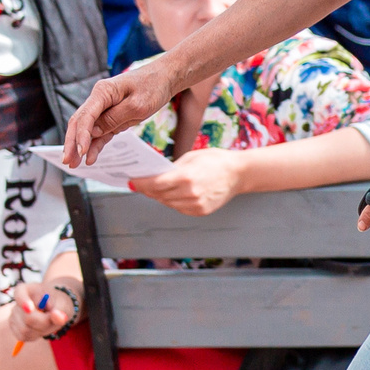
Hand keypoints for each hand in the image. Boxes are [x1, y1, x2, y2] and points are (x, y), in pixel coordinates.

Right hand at [6, 280, 77, 343]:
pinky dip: (34, 335)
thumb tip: (58, 317)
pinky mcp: (13, 327)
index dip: (23, 302)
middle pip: (27, 318)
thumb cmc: (57, 303)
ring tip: (47, 322)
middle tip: (54, 318)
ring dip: (40, 330)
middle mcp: (17, 302)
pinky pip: (23, 336)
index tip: (30, 308)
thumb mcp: (62, 305)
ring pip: (25, 330)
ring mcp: (13, 315)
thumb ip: (60, 311)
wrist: (54, 307)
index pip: (19, 294)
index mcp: (25, 289)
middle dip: (44, 322)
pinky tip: (40, 328)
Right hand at [64, 58, 180, 165]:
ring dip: (79, 147)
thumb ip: (115, 118)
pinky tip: (90, 158)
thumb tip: (94, 131)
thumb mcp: (137, 105)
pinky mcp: (112, 117)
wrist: (164, 78)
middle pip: (79, 122)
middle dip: (72, 143)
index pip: (86, 116)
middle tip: (68, 161)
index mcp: (103, 92)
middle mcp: (99, 99)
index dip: (81, 135)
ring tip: (74, 164)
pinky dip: (94, 145)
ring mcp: (104, 108)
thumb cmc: (152, 87)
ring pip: (86, 129)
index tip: (80, 151)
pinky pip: (99, 133)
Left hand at [130, 147, 249, 215]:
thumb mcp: (190, 157)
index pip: (155, 184)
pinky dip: (172, 201)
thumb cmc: (214, 160)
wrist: (238, 173)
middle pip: (159, 195)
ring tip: (152, 189)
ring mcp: (196, 205)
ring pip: (168, 203)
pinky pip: (179, 208)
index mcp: (186, 177)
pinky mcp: (200, 211)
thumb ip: (172, 169)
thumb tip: (154, 176)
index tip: (130, 181)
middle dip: (147, 189)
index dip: (140, 184)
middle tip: (138, 184)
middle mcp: (190, 193)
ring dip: (158, 196)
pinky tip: (170, 194)